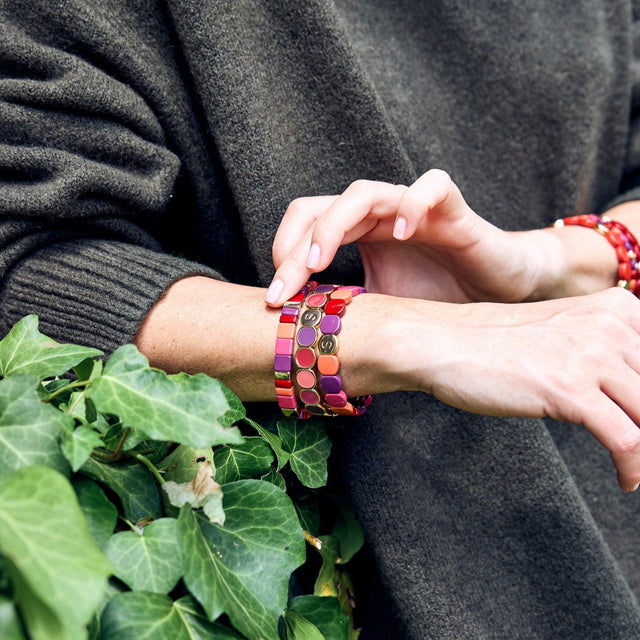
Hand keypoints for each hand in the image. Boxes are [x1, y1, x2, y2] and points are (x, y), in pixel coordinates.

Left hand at [266, 169, 548, 305]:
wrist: (496, 291)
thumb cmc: (439, 296)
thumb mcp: (382, 308)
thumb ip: (348, 310)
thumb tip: (303, 341)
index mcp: (359, 234)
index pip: (306, 227)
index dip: (283, 257)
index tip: (274, 301)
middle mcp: (379, 216)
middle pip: (321, 208)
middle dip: (294, 247)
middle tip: (284, 288)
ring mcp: (413, 208)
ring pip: (364, 192)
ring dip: (333, 224)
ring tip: (319, 262)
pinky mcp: (452, 209)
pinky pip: (432, 186)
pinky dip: (413, 203)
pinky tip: (401, 233)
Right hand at [368, 287, 639, 490]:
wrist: (446, 345)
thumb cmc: (493, 345)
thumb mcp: (559, 337)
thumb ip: (600, 351)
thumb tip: (631, 393)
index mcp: (613, 309)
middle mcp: (609, 327)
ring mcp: (590, 356)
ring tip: (638, 471)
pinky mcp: (569, 389)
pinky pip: (627, 440)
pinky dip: (633, 468)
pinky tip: (626, 481)